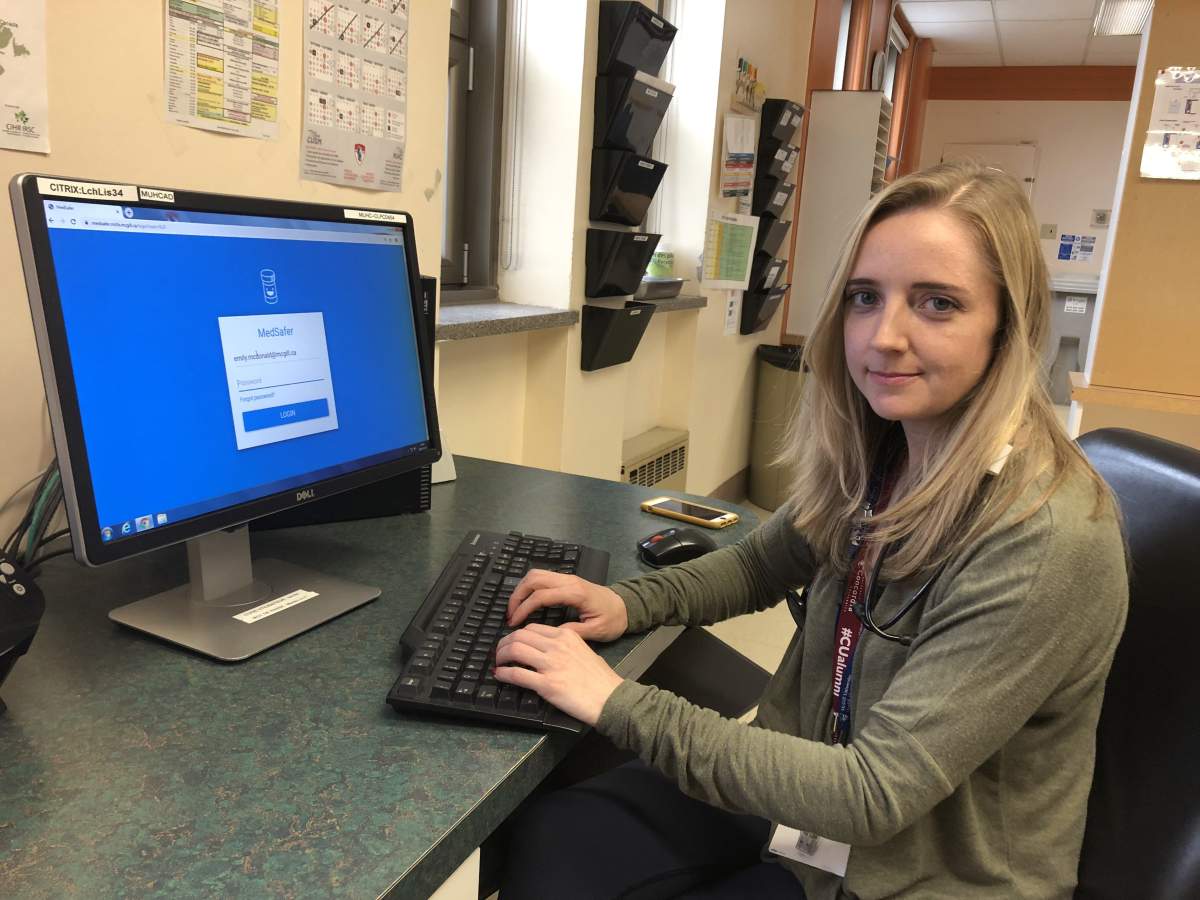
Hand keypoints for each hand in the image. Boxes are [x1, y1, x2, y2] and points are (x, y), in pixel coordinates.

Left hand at [494, 623, 623, 725]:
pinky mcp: (547, 684)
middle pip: (519, 635)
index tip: (512, 642)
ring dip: (501, 656)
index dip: (517, 634)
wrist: (610, 698)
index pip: (532, 628)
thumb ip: (566, 647)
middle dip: (504, 643)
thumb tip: (546, 651)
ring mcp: (551, 664)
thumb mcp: (584, 651)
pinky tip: (500, 675)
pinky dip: (504, 673)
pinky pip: (517, 674)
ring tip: (498, 662)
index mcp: (566, 636)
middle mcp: (557, 646)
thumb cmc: (601, 679)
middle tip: (499, 652)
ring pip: (515, 650)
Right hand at [507, 570, 627, 641]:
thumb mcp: (597, 631)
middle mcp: (569, 580)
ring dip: (521, 589)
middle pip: (534, 579)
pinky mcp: (566, 580)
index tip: (514, 623)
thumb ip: (574, 632)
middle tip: (509, 615)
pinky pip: (542, 577)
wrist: (625, 606)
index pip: (541, 596)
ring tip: (514, 609)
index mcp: (575, 593)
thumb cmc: (613, 619)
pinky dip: (529, 587)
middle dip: (517, 595)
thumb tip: (550, 636)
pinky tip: (526, 602)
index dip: (524, 609)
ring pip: (536, 574)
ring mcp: (567, 577)